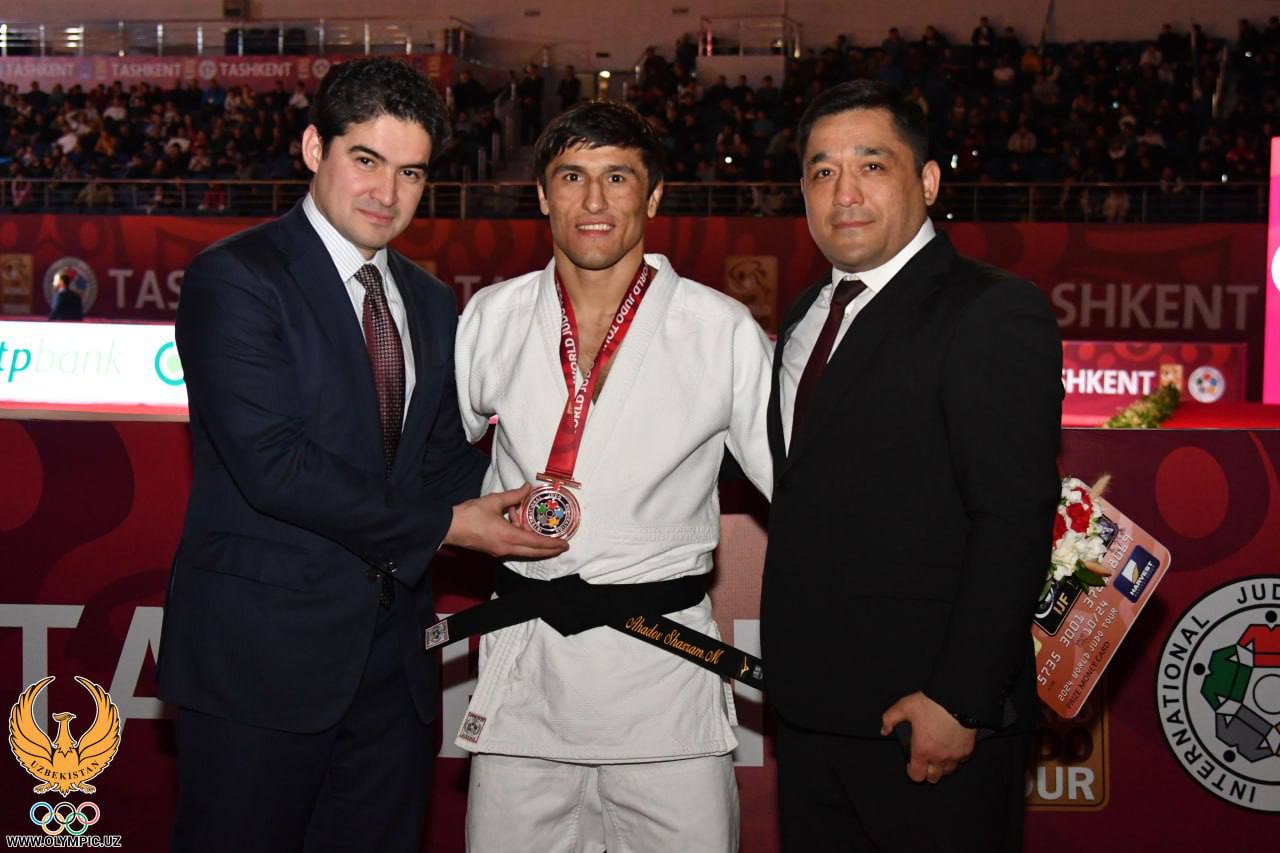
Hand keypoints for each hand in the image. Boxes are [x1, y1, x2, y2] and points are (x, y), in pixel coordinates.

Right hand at [444, 484, 569, 558]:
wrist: (448, 527)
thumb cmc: (469, 515)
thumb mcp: (493, 501)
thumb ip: (513, 496)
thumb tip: (527, 488)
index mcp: (508, 536)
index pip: (536, 543)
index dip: (552, 544)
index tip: (564, 544)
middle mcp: (506, 548)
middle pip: (534, 552)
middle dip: (549, 549)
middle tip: (561, 545)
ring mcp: (499, 551)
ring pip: (524, 550)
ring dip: (533, 541)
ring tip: (533, 524)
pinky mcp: (493, 550)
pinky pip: (514, 548)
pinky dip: (521, 538)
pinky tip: (516, 523)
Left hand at [880, 691, 975, 783]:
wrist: (957, 699)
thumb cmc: (932, 703)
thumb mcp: (905, 706)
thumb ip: (890, 719)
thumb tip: (884, 730)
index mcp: (923, 750)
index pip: (917, 776)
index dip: (912, 772)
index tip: (911, 765)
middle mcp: (939, 757)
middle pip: (934, 778)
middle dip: (928, 772)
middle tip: (925, 760)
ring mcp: (955, 754)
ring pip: (949, 771)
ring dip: (943, 766)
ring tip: (938, 754)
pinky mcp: (967, 749)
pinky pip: (962, 760)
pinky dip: (957, 756)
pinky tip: (952, 746)